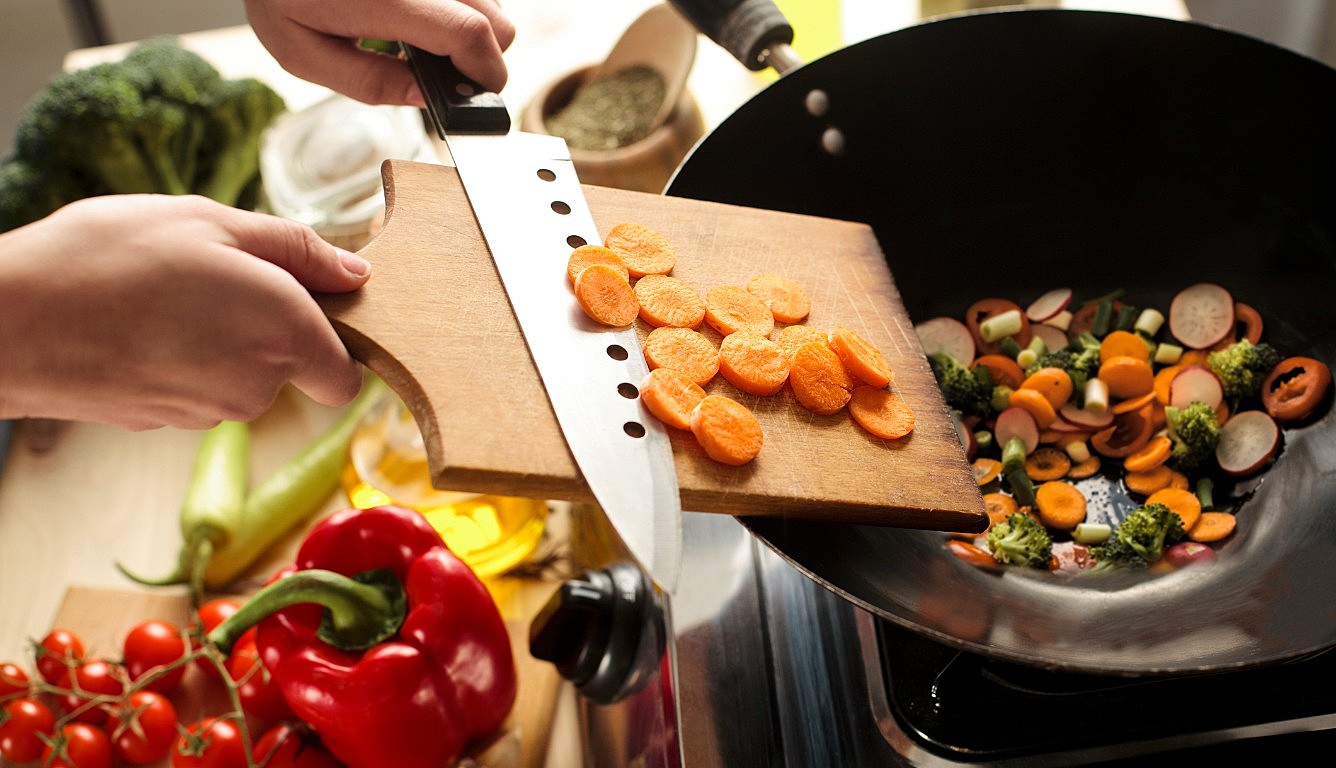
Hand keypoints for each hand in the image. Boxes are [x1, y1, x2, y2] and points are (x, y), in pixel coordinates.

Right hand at [0, 195, 370, 429]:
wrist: (12, 320)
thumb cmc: (114, 257)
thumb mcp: (215, 221)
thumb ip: (299, 249)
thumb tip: (354, 273)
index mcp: (288, 335)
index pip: (345, 377)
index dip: (334, 342)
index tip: (304, 303)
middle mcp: (258, 387)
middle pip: (288, 368)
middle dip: (267, 326)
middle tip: (213, 275)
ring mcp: (208, 413)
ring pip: (238, 377)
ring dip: (219, 338)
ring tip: (165, 293)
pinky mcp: (163, 422)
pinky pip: (193, 387)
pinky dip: (178, 359)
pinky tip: (138, 322)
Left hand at [244, 0, 515, 104]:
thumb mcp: (303, 52)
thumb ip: (367, 82)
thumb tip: (425, 97)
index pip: (468, 33)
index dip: (485, 75)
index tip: (474, 102)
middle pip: (497, 24)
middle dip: (482, 61)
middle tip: (443, 77)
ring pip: (493, 7)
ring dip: (473, 34)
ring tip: (425, 44)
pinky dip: (461, 13)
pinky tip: (424, 21)